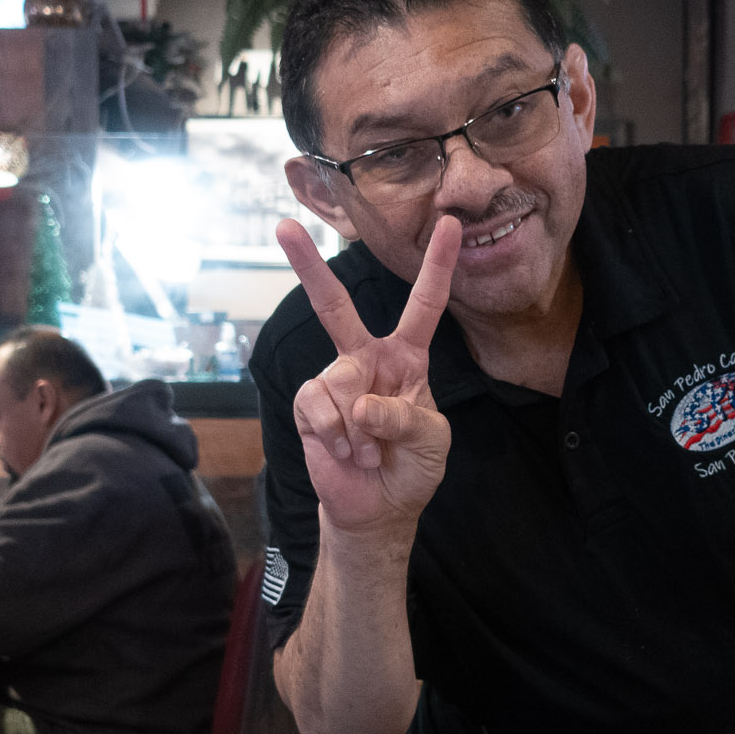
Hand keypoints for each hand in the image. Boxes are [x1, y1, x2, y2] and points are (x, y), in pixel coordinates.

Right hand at [276, 215, 460, 535]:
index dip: (438, 265)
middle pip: (336, 306)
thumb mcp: (431, 441)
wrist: (379, 509)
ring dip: (358, 426)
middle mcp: (367, 359)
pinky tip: (345, 450)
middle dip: (307, 267)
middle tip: (283, 227)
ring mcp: (335, 381)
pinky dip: (336, 434)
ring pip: (340, 379)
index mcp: (407, 357)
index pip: (425, 305)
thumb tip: (361, 406)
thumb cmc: (413, 467)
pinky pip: (318, 405)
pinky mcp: (310, 406)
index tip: (452, 224)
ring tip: (367, 450)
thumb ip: (405, 418)